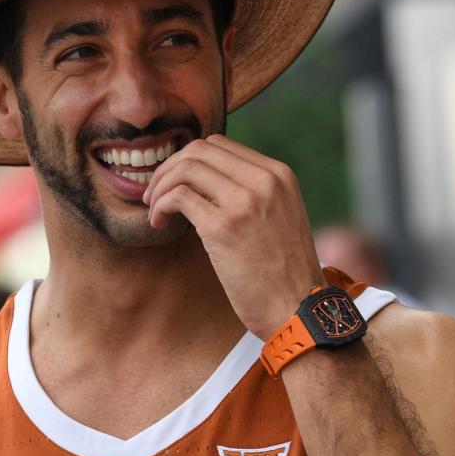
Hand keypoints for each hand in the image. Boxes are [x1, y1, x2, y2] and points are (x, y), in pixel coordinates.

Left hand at [142, 134, 323, 338]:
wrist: (299, 311)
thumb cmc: (284, 272)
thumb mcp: (281, 216)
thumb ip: (253, 192)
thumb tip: (204, 182)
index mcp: (278, 174)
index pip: (219, 144)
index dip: (188, 159)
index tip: (174, 181)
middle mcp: (264, 181)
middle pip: (199, 149)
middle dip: (169, 168)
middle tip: (154, 193)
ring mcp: (244, 201)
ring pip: (185, 168)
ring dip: (160, 186)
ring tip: (155, 209)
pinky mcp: (223, 227)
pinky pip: (178, 197)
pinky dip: (160, 206)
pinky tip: (158, 223)